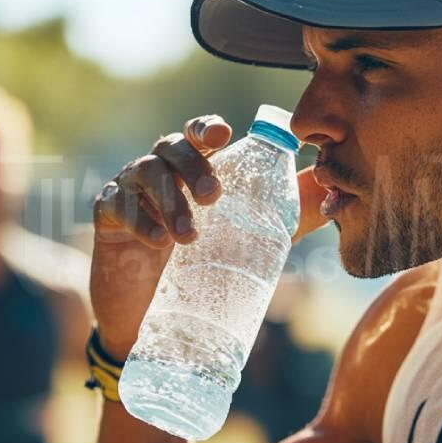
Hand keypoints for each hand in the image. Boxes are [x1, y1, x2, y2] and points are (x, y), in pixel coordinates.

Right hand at [90, 115, 329, 360]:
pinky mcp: (106, 216)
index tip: (222, 138)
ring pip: (144, 172)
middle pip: (170, 147)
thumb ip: (292, 215)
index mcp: (194, 168)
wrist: (148, 315)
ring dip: (169, 200)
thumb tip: (336, 196)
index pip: (198, 134)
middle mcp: (160, 171)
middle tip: (214, 197)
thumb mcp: (253, 239)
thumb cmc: (201, 266)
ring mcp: (129, 190)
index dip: (206, 128)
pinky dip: (138, 219)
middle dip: (193, 167)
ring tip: (189, 236)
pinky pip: (116, 203)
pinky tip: (156, 241)